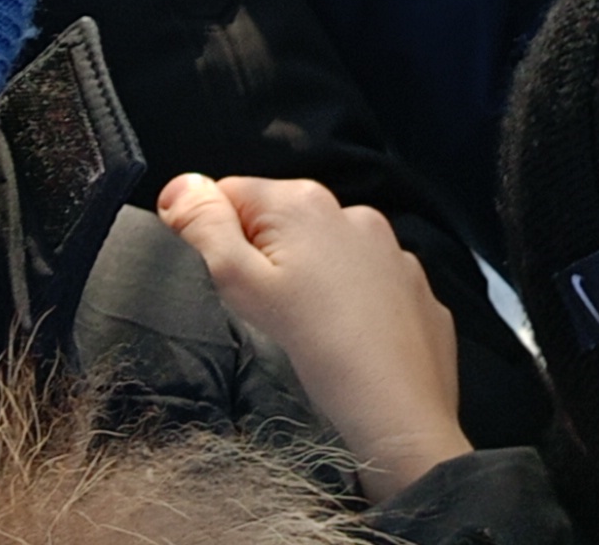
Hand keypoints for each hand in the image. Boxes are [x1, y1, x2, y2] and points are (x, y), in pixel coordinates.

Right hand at [156, 174, 468, 504]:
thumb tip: (183, 185)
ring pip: (327, 252)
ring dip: (309, 279)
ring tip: (308, 333)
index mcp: (303, 203)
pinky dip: (353, 302)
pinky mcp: (416, 288)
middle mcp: (353, 213)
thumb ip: (205, 229)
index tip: (227, 287)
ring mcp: (393, 251)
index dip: (216, 239)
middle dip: (264, 260)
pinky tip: (349, 339)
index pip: (231, 195)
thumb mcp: (241, 287)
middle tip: (265, 316)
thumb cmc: (317, 348)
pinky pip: (368, 282)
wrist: (402, 411)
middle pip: (281, 223)